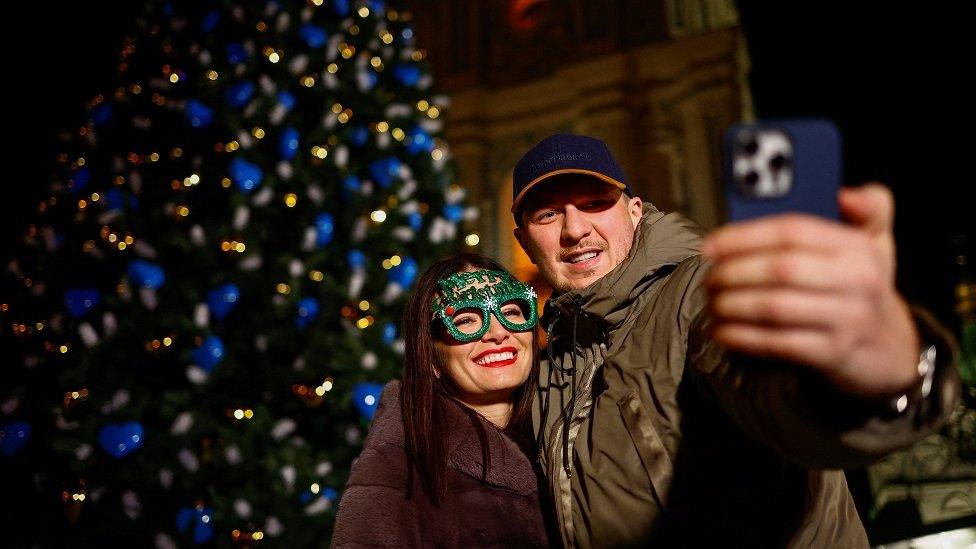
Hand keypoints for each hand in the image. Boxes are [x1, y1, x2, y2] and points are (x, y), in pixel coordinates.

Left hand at [702, 183, 919, 399]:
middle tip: (709, 278)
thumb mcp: (877, 243)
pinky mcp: (833, 354)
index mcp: (858, 247)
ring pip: (775, 307)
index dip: (744, 236)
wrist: (890, 349)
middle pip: (780, 269)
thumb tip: (846, 195)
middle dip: (733, 272)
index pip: (792, 231)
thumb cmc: (864, 287)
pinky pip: (778, 343)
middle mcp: (857, 281)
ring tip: (712, 303)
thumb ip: (869, 208)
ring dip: (732, 305)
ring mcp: (847, 320)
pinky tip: (723, 331)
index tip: (710, 246)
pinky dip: (743, 337)